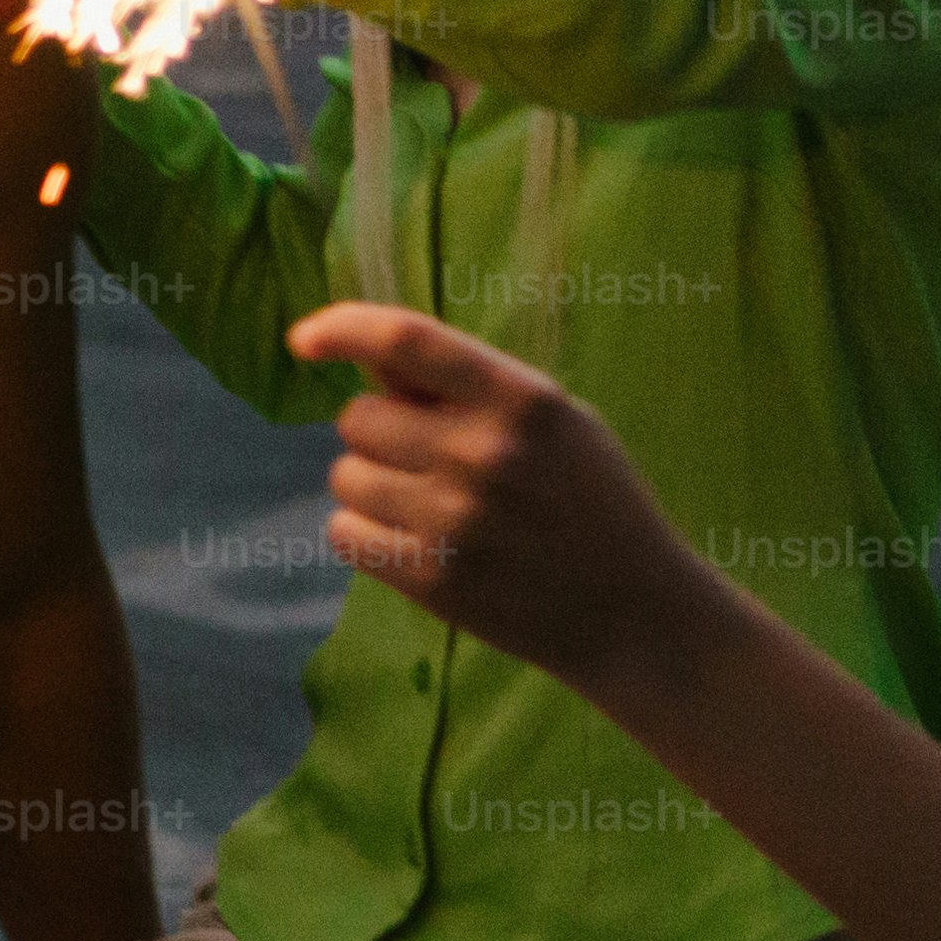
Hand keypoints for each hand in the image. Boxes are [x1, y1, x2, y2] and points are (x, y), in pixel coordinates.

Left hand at [280, 301, 713, 694]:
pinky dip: (365, 534)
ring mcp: (453, 519)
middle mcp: (482, 453)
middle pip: (358, 418)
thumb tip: (371, 363)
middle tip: (425, 461)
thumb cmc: (592, 503)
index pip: (404, 340)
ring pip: (344, 477)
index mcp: (522, 399)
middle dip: (378, 435)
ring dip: (370, 486)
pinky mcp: (431, 578)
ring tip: (429, 507)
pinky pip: (345, 533)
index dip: (341, 328)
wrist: (635, 612)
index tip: (305, 340)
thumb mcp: (557, 422)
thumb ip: (470, 388)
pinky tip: (414, 542)